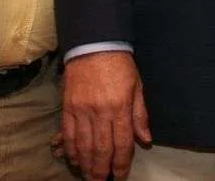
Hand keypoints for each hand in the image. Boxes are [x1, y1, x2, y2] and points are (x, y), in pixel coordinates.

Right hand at [61, 51, 149, 179]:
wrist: (94, 46)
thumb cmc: (120, 66)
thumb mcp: (137, 87)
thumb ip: (140, 115)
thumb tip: (146, 139)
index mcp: (121, 107)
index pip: (122, 142)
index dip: (121, 163)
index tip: (121, 176)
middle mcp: (100, 112)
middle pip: (101, 149)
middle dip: (102, 170)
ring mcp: (82, 111)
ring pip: (83, 146)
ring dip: (85, 165)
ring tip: (89, 177)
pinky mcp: (68, 108)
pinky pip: (68, 135)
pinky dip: (70, 150)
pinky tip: (73, 160)